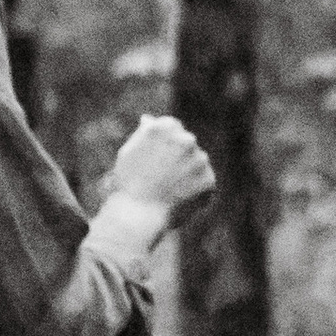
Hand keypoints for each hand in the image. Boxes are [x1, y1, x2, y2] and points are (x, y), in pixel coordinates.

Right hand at [105, 113, 215, 229]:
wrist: (137, 216)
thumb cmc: (126, 185)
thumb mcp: (128, 152)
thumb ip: (143, 134)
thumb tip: (149, 119)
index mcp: (164, 127)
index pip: (172, 128)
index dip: (164, 146)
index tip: (156, 161)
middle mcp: (185, 139)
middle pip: (186, 144)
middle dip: (178, 158)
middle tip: (162, 179)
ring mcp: (199, 159)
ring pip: (197, 164)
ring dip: (188, 174)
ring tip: (168, 192)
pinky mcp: (209, 179)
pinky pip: (204, 184)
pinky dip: (195, 193)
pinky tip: (178, 201)